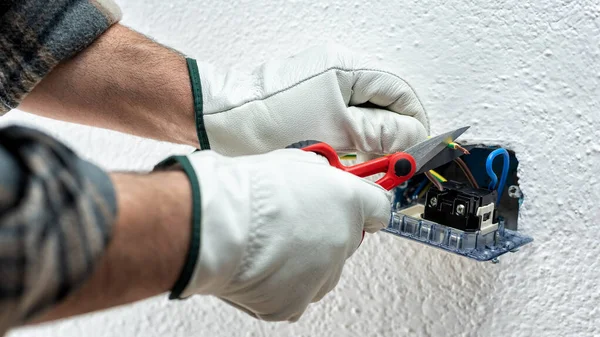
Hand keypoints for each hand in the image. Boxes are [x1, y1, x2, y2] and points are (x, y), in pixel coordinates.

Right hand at [161, 149, 390, 320]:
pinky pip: (293, 294)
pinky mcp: (294, 303)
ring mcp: (321, 276)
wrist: (216, 224)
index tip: (363, 211)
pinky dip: (278, 284)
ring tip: (268, 244)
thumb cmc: (247, 190)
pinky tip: (259, 265)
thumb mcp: (294, 162)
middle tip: (292, 225)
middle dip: (324, 234)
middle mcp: (343, 241)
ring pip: (320, 271)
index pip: (379, 208)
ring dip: (302, 261)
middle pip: (345, 242)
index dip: (366, 208)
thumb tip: (325, 180)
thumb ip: (320, 175)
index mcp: (348, 201)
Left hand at [194, 44, 428, 154]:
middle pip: (384, 103)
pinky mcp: (310, 100)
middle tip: (387, 162)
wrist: (220, 122)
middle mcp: (337, 71)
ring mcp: (322, 85)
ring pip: (363, 114)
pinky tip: (339, 154)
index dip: (412, 123)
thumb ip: (380, 132)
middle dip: (390, 134)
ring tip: (359, 160)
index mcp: (348, 68)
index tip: (412, 152)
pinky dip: (347, 138)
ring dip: (367, 138)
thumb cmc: (266, 121)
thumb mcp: (335, 131)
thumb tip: (411, 136)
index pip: (400, 92)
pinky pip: (342, 119)